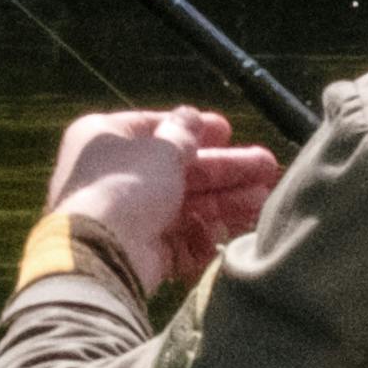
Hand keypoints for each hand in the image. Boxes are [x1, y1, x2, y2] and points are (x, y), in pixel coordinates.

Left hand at [42, 105, 282, 297]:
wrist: (101, 252)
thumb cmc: (127, 186)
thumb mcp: (161, 149)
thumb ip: (182, 133)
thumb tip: (190, 115)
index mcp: (106, 140)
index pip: (158, 129)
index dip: (196, 131)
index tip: (229, 131)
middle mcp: (114, 177)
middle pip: (180, 171)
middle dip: (225, 170)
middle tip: (266, 166)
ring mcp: (129, 217)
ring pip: (185, 205)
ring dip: (225, 201)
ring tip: (264, 197)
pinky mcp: (142, 252)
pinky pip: (179, 239)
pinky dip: (205, 235)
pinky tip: (234, 229)